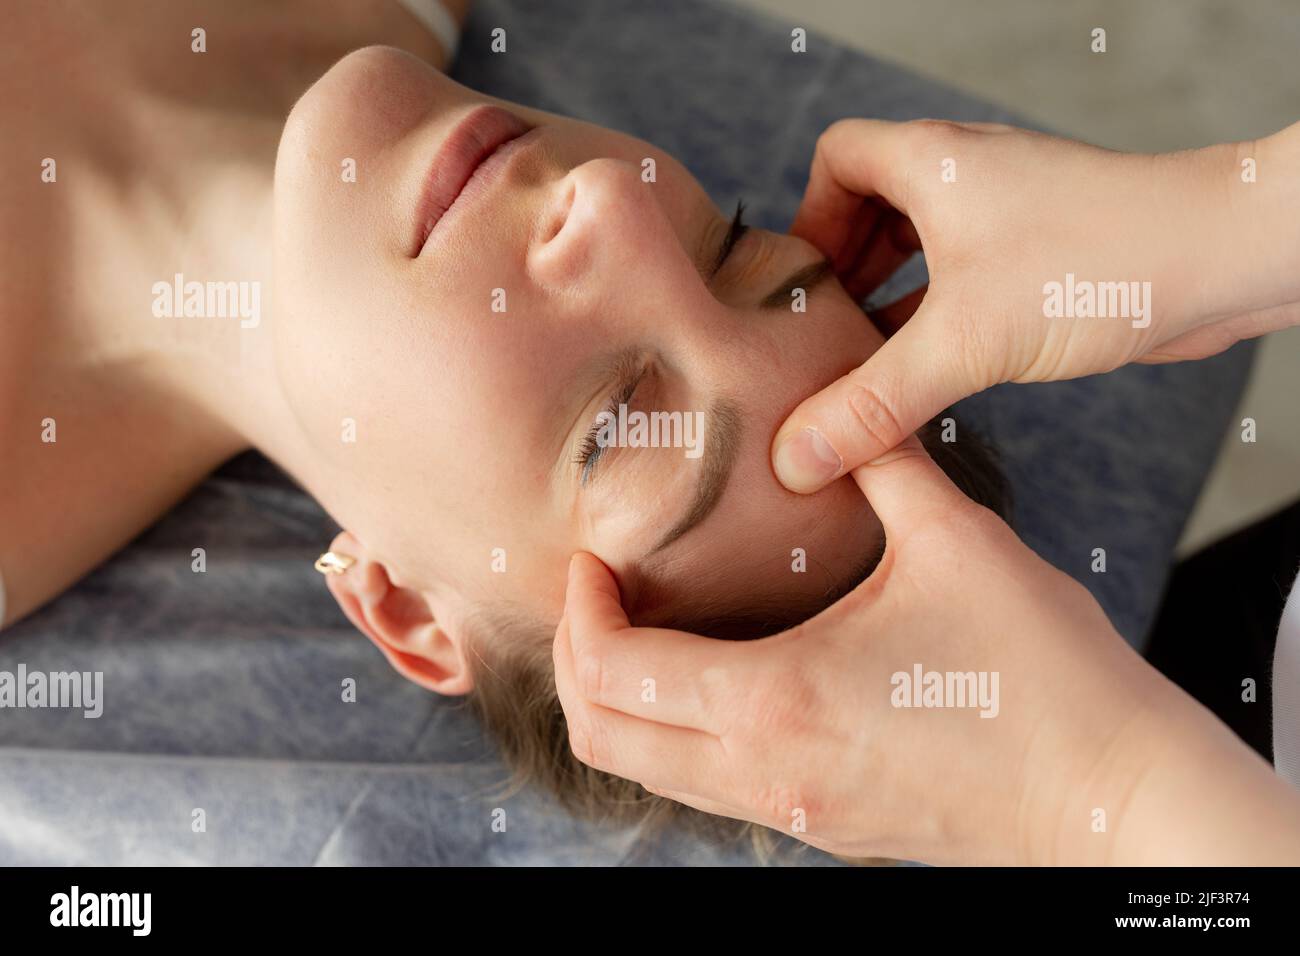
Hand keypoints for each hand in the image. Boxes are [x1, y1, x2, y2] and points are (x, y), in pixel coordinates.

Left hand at [552, 439, 1191, 864]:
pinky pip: (706, 789)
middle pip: (605, 737)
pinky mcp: (823, 825)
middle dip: (576, 661)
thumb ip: (880, 462)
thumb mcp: (957, 543)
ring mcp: (791, 810)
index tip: (592, 557)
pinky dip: (674, 737)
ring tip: (642, 629)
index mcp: (776, 700)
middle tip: (597, 593)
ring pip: (649, 773)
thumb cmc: (1045, 675)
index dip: (580, 610)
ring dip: (621, 704)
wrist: (1115, 795)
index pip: (613, 672)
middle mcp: (765, 770)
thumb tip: (834, 414)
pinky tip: (715, 677)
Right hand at [772, 118, 1299, 492]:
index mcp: (933, 162)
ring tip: (865, 354)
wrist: (1223, 258)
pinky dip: (937, 308)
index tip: (802, 283)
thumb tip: (798, 454)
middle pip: (873, 201)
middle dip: (844, 264)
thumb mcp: (964, 342)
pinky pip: (965, 270)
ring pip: (923, 240)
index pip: (838, 157)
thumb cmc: (1099, 264)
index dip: (809, 217)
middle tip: (824, 329)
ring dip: (890, 292)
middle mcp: (967, 174)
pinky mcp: (1042, 249)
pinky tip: (930, 364)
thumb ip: (874, 403)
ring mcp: (1008, 210)